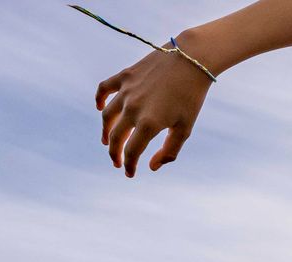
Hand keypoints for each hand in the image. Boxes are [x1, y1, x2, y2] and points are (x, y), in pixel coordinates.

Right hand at [96, 44, 212, 176]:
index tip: (130, 173)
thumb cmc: (191, 96)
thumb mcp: (185, 128)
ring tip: (108, 141)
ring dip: (106, 131)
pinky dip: (99, 99)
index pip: (131, 152)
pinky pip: (104, 89)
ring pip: (107, 116)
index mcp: (149, 123)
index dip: (129, 166)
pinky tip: (100, 107)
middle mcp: (133, 108)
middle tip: (116, 161)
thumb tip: (151, 167)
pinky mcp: (125, 76)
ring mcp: (127, 91)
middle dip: (115, 153)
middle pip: (116, 137)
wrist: (192, 59)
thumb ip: (169, 151)